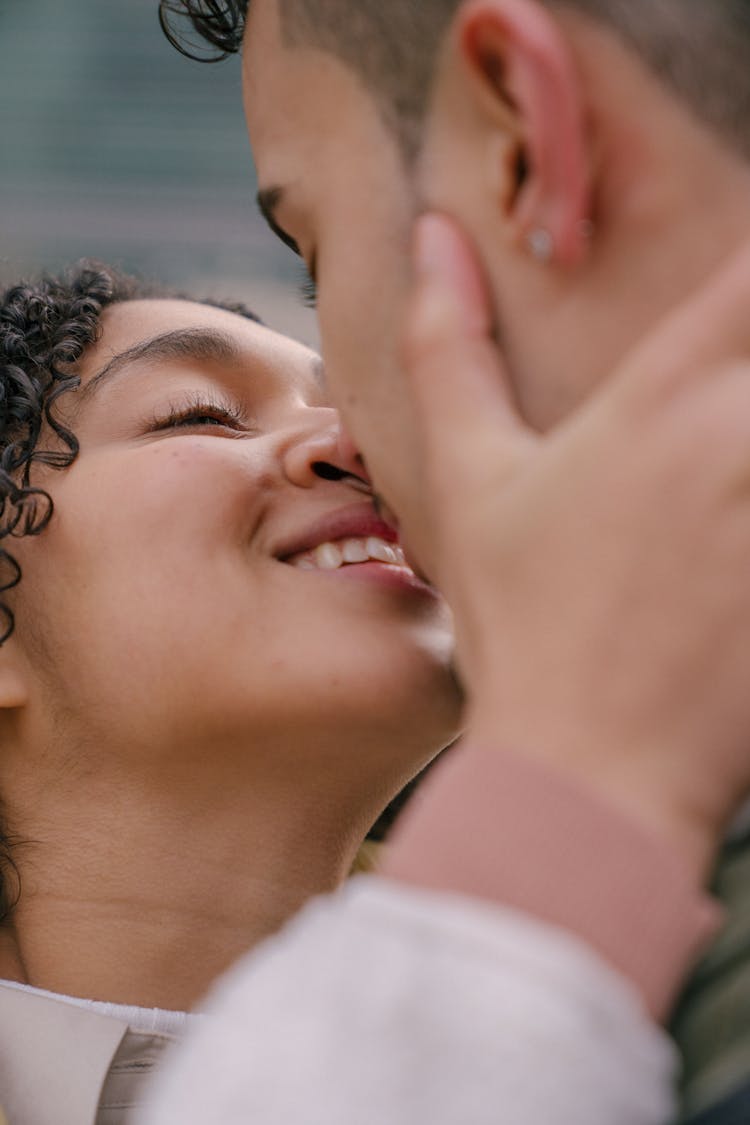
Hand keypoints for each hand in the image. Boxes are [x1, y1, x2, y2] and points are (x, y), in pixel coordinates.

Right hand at [402, 212, 749, 880]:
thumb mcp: (469, 484)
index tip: (730, 307)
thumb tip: (433, 238)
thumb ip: (448, 351)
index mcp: (659, 405)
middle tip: (711, 440)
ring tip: (720, 505)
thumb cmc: (521, 627)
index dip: (748, 269)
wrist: (588, 771)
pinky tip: (734, 554)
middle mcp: (740, 444)